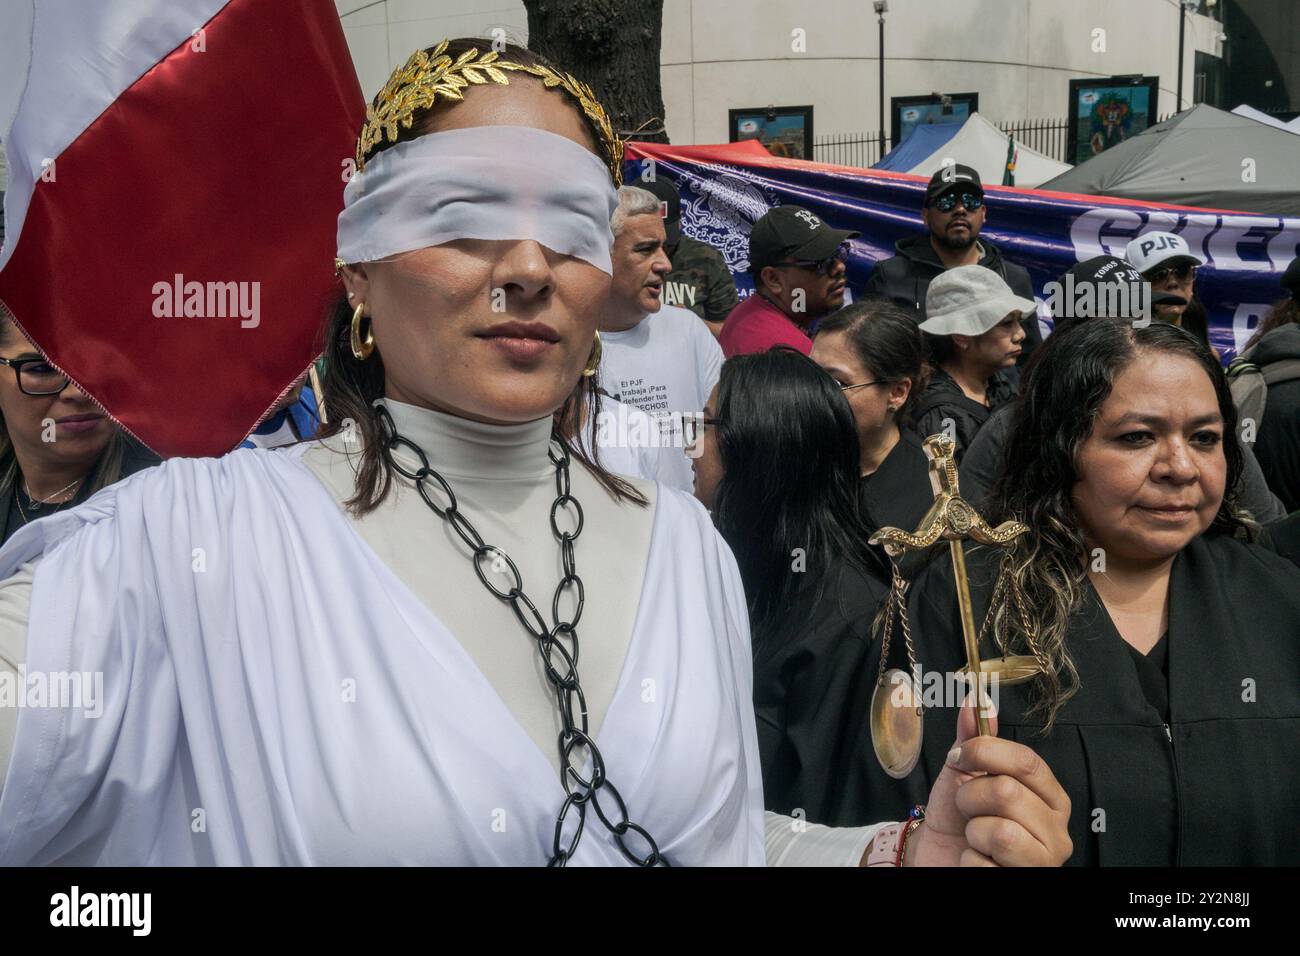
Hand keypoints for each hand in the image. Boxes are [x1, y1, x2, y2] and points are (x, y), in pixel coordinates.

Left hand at [905, 696, 1071, 866]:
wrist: (940, 855)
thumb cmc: (958, 816)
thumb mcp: (963, 772)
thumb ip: (973, 738)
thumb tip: (976, 700)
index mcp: (1050, 795)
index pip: (1027, 762)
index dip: (986, 753)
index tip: (960, 758)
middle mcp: (1056, 829)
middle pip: (1008, 793)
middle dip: (971, 798)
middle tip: (968, 809)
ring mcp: (1044, 861)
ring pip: (1000, 832)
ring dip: (972, 831)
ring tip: (975, 836)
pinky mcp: (1024, 882)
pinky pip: (984, 864)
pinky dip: (969, 861)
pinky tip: (977, 861)